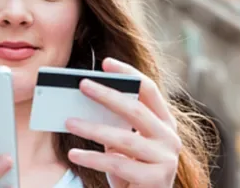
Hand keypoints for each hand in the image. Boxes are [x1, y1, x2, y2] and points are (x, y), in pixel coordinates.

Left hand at [65, 58, 181, 187]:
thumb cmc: (133, 174)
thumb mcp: (126, 146)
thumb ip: (117, 125)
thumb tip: (88, 102)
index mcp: (165, 124)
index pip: (150, 90)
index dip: (129, 74)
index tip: (106, 62)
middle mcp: (170, 138)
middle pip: (137, 110)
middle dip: (108, 95)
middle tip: (82, 85)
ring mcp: (165, 160)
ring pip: (125, 139)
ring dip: (93, 129)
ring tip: (69, 121)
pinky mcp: (155, 180)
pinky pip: (118, 165)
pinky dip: (93, 158)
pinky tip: (74, 153)